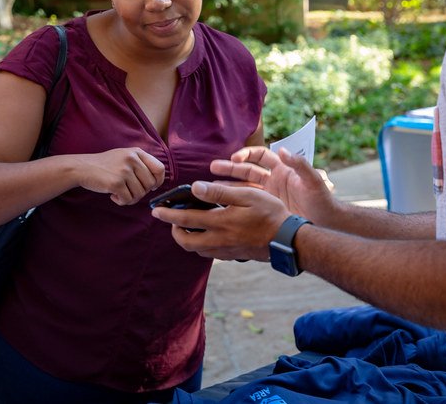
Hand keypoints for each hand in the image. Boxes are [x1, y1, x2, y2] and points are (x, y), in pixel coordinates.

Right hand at [75, 148, 164, 204]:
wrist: (82, 167)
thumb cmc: (105, 165)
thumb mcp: (124, 156)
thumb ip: (140, 164)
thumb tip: (157, 181)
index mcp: (136, 152)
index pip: (159, 168)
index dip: (158, 181)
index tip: (152, 187)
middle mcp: (132, 159)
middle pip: (150, 184)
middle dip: (141, 192)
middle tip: (129, 191)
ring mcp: (124, 171)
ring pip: (140, 194)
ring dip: (130, 198)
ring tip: (119, 194)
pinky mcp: (116, 183)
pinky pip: (128, 199)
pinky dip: (121, 201)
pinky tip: (113, 196)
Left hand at [151, 181, 288, 260]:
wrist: (288, 241)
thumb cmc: (270, 213)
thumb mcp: (246, 196)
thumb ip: (219, 192)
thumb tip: (195, 188)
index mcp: (220, 222)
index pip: (186, 219)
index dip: (169, 214)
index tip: (157, 210)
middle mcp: (219, 240)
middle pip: (186, 242)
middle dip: (175, 231)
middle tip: (172, 221)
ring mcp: (226, 251)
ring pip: (197, 249)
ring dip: (187, 239)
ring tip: (187, 226)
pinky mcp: (233, 256)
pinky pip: (210, 253)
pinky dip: (201, 244)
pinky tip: (207, 234)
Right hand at [210, 147, 337, 224]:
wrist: (327, 224)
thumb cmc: (323, 200)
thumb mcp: (314, 181)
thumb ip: (301, 164)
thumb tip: (283, 150)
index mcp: (282, 170)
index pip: (260, 156)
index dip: (247, 154)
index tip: (235, 158)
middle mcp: (273, 180)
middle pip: (247, 170)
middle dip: (230, 168)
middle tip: (213, 167)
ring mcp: (268, 196)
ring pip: (243, 187)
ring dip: (228, 185)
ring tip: (210, 186)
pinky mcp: (266, 210)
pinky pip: (247, 204)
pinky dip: (234, 203)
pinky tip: (222, 206)